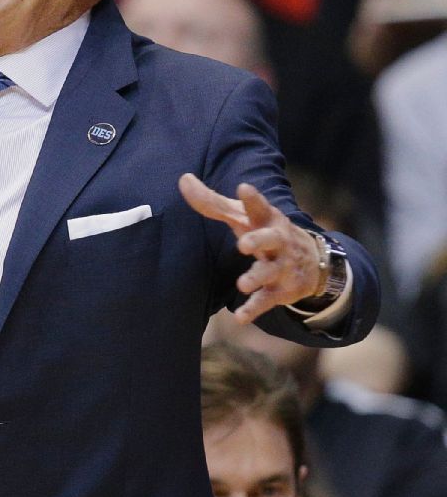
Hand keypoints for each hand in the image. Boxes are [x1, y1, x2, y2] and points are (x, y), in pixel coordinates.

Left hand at [179, 173, 324, 324]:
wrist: (312, 261)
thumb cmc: (263, 231)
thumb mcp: (241, 215)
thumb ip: (212, 201)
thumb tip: (183, 179)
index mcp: (266, 219)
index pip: (259, 207)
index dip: (253, 199)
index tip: (244, 188)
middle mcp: (278, 241)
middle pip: (271, 239)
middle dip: (258, 240)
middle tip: (243, 244)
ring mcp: (282, 266)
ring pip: (270, 271)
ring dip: (257, 277)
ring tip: (243, 283)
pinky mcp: (281, 290)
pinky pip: (267, 300)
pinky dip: (254, 309)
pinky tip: (240, 318)